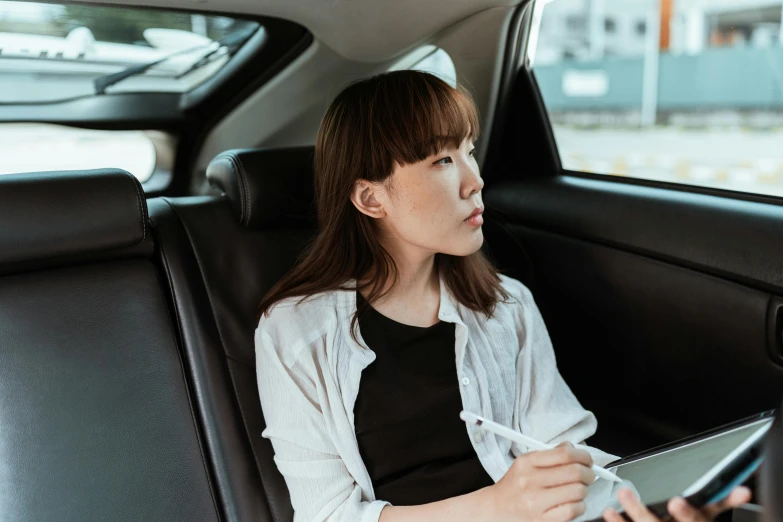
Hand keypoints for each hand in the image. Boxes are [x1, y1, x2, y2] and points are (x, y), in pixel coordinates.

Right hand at [485, 442, 594, 521]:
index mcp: (527, 462)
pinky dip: (580, 506)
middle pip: (575, 472)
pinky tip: (574, 503)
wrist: (497, 508)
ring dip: (584, 490)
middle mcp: (530, 480)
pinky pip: (573, 510)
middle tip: (589, 475)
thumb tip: (573, 448)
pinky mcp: (542, 520)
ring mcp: (536, 502)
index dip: (583, 456)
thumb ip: (550, 454)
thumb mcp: (526, 463)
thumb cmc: (515, 485)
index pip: (564, 454)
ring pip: (577, 491)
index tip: (587, 460)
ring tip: (578, 490)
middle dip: (589, 473)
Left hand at [603, 486, 751, 521]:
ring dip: (626, 520)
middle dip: (641, 512)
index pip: (695, 519)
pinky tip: (610, 514)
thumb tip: (743, 492)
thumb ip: (724, 502)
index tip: (676, 502)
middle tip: (626, 493)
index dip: (687, 513)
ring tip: (613, 505)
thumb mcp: (710, 513)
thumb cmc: (695, 521)